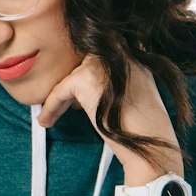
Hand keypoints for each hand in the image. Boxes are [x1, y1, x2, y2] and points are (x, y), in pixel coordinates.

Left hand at [35, 53, 181, 186]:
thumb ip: (122, 76)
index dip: (84, 74)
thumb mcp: (141, 89)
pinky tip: (46, 120)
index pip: (99, 54)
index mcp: (134, 53)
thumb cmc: (146, 125)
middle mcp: (119, 51)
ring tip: (50, 115)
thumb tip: (96, 79)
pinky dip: (51, 107)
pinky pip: (60, 91)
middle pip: (82, 63)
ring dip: (58, 97)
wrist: (149, 143)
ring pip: (71, 77)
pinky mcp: (85, 78)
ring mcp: (102, 63)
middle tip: (59, 103)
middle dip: (70, 85)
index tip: (74, 94)